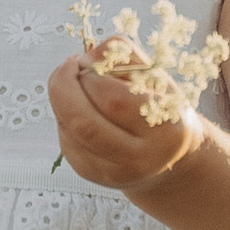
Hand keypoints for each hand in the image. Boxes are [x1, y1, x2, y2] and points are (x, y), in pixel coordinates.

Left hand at [48, 54, 202, 199]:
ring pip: (69, 132)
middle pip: (84, 123)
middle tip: (66, 69)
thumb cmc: (160, 106)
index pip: (114, 100)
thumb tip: (84, 59)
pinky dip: (64, 119)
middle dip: (63, 88)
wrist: (168, 156)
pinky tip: (79, 110)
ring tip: (74, 86)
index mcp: (165, 130)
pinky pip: (66, 142)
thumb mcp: (153, 74)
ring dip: (62, 102)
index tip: (86, 61)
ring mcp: (113, 173)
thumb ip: (122, 53)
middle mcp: (140, 159)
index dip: (92, 75)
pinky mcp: (92, 176)